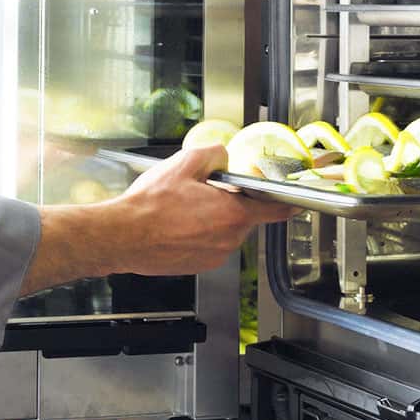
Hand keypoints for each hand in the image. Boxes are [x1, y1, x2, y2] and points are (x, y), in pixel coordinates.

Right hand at [105, 145, 284, 274]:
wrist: (123, 236)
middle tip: (202, 192)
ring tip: (182, 209)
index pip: (275, 210)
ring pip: (224, 231)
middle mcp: (228, 239)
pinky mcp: (199, 265)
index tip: (296, 201)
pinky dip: (198, 234)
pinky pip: (209, 244)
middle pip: (243, 217)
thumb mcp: (185, 164)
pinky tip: (176, 224)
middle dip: (229, 203)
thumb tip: (223, 156)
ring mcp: (214, 255)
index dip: (287, 203)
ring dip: (211, 219)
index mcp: (233, 214)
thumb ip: (214, 154)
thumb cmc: (150, 206)